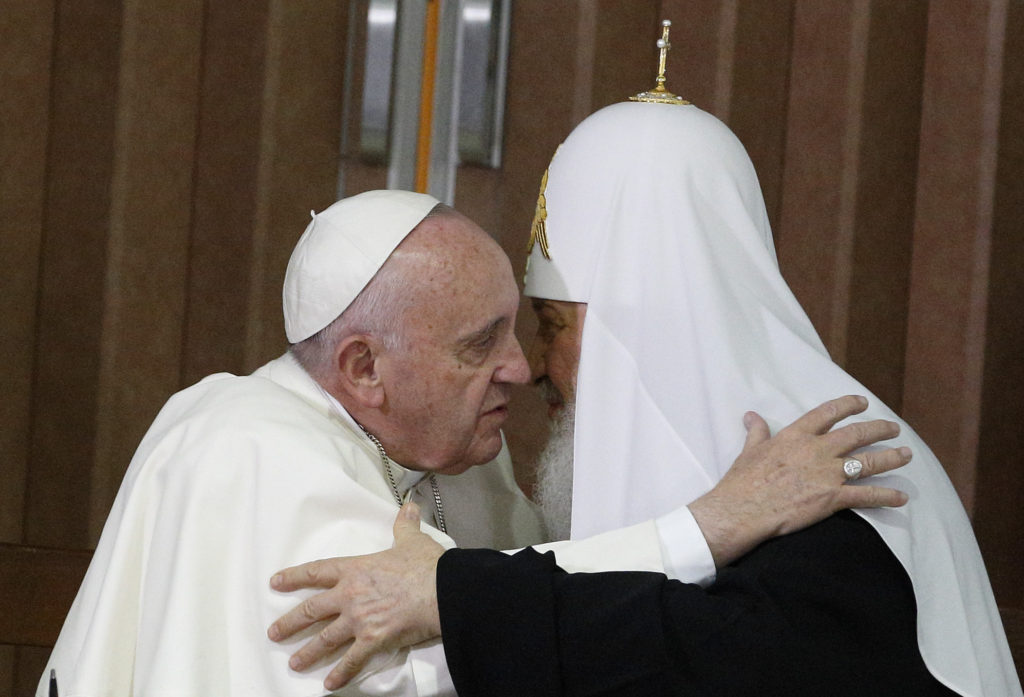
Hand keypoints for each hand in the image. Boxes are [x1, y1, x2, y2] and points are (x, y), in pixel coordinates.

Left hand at [267, 503, 444, 690]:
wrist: (441, 590)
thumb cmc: (426, 566)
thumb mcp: (412, 540)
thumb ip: (404, 526)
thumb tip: (409, 508)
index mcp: (356, 569)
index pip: (317, 571)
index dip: (294, 577)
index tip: (276, 582)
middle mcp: (350, 595)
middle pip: (311, 610)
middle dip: (290, 623)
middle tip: (274, 633)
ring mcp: (359, 620)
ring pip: (325, 639)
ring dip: (308, 653)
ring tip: (295, 663)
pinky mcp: (373, 640)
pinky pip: (352, 660)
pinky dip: (340, 673)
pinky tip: (329, 684)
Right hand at [688, 395, 909, 567]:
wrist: (742, 509)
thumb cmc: (742, 481)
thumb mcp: (749, 450)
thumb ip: (757, 432)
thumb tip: (752, 416)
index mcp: (796, 435)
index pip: (828, 413)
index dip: (849, 405)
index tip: (863, 402)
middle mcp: (817, 450)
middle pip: (857, 434)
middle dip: (879, 429)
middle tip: (893, 428)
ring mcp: (828, 474)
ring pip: (869, 462)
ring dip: (891, 458)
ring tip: (906, 454)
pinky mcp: (833, 498)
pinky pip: (867, 496)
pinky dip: (887, 496)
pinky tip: (901, 497)